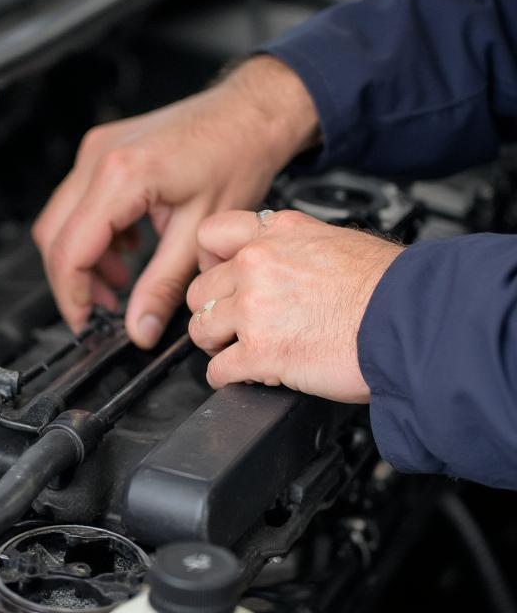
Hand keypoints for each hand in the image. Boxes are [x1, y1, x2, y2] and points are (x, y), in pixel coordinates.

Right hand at [33, 56, 319, 347]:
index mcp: (121, 176)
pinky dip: (92, 233)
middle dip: (73, 281)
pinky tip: (127, 248)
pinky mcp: (103, 148)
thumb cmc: (237, 155)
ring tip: (120, 283)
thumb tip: (140, 328)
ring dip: (82, 257)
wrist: (250, 111)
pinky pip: (78, 200)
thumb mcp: (200, 233)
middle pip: (53, 236)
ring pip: (61, 218)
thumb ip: (163, 286)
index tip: (86, 324)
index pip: (70, 250)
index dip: (72, 296)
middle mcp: (99, 157)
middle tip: (102, 311)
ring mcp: (96, 149)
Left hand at [186, 210, 402, 402]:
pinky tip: (242, 378)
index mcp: (276, 233)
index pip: (211, 235)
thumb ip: (295, 247)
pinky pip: (218, 370)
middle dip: (213, 310)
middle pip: (201, 289)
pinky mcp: (260, 352)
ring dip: (215, 345)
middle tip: (229, 324)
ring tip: (235, 351)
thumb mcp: (337, 240)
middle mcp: (258, 264)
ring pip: (201, 329)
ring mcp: (254, 308)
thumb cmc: (390, 287)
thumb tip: (286, 261)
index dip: (208, 261)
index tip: (216, 276)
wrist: (412, 319)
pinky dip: (225, 378)